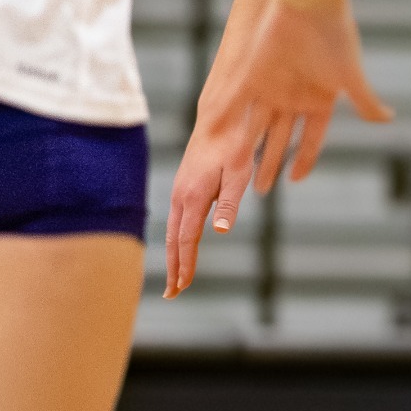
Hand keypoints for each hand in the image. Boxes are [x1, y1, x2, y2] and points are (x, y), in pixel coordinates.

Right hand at [161, 76, 256, 298]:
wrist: (222, 116)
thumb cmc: (235, 144)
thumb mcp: (238, 173)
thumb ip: (228, 203)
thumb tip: (218, 231)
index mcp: (192, 197)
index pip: (185, 241)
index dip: (185, 266)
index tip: (183, 288)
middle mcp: (181, 195)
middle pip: (174, 240)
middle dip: (174, 267)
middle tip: (173, 293)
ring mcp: (180, 189)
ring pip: (173, 229)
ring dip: (175, 254)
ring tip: (177, 276)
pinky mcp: (184, 184)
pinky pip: (177, 218)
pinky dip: (177, 238)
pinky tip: (183, 245)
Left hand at [225, 0, 389, 191]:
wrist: (309, 0)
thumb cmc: (335, 35)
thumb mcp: (350, 76)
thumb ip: (365, 101)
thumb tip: (387, 119)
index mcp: (320, 98)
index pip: (311, 138)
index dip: (304, 159)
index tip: (295, 179)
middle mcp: (294, 96)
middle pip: (279, 139)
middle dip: (270, 164)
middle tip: (260, 190)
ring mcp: (271, 87)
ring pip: (255, 129)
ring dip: (245, 152)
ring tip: (233, 177)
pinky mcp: (250, 74)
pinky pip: (233, 105)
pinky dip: (224, 123)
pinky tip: (213, 142)